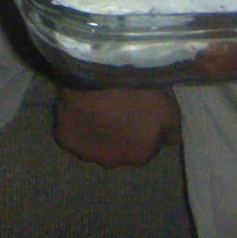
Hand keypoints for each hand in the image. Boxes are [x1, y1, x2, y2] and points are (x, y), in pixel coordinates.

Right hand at [52, 84, 177, 167]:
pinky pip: (71, 134)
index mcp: (140, 156)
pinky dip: (74, 124)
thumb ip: (172, 131)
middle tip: (117, 108)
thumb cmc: (139, 91)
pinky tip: (78, 109)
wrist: (101, 75)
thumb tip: (170, 142)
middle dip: (119, 134)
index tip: (139, 111)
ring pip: (93, 144)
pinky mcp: (64, 140)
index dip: (142, 128)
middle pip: (117, 149)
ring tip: (97, 107)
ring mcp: (86, 153)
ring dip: (96, 132)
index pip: (145, 147)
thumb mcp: (169, 109)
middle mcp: (113, 162)